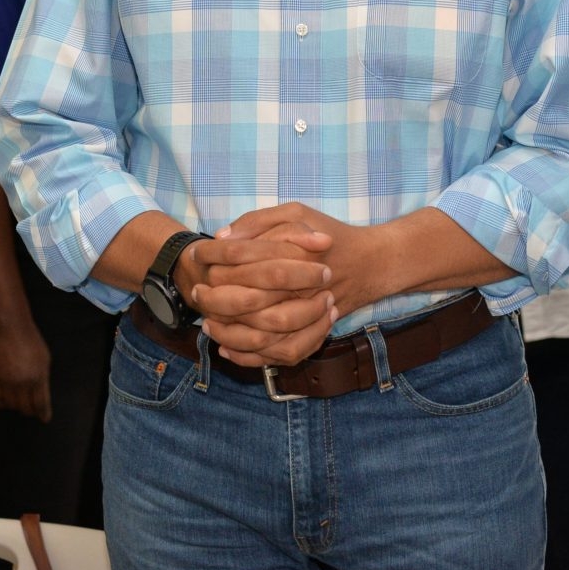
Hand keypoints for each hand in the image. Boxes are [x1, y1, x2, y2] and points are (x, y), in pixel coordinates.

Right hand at [0, 322, 54, 422]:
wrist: (12, 329)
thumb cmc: (32, 342)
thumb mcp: (45, 360)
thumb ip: (44, 379)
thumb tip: (42, 397)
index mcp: (38, 377)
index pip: (41, 404)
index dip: (43, 414)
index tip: (44, 419)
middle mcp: (22, 381)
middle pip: (25, 408)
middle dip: (31, 411)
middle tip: (32, 410)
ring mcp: (7, 380)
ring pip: (11, 405)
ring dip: (17, 407)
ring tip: (20, 403)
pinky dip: (2, 403)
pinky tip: (7, 401)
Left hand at [199, 205, 384, 366]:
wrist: (371, 264)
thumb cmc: (331, 234)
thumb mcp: (296, 213)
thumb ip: (258, 222)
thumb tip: (223, 238)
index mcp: (293, 253)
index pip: (242, 259)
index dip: (214, 259)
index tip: (197, 257)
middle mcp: (300, 287)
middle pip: (246, 299)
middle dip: (215, 299)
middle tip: (197, 294)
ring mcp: (308, 314)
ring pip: (261, 334)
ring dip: (228, 331)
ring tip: (208, 324)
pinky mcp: (313, 334)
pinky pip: (280, 354)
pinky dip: (251, 356)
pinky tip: (229, 348)